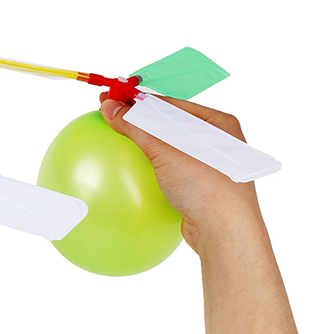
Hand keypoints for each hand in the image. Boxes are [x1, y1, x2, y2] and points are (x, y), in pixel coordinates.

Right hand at [99, 95, 261, 251]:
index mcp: (217, 123)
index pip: (170, 104)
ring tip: (118, 141)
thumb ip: (137, 125)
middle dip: (140, 121)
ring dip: (145, 145)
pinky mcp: (201, 188)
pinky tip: (133, 173)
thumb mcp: (166, 148)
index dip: (139, 101)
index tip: (112, 100)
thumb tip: (109, 107)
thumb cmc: (205, 184)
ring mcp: (210, 166)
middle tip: (110, 118)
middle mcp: (217, 142)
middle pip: (169, 124)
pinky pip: (171, 170)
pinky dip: (152, 168)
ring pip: (170, 148)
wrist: (225, 233)